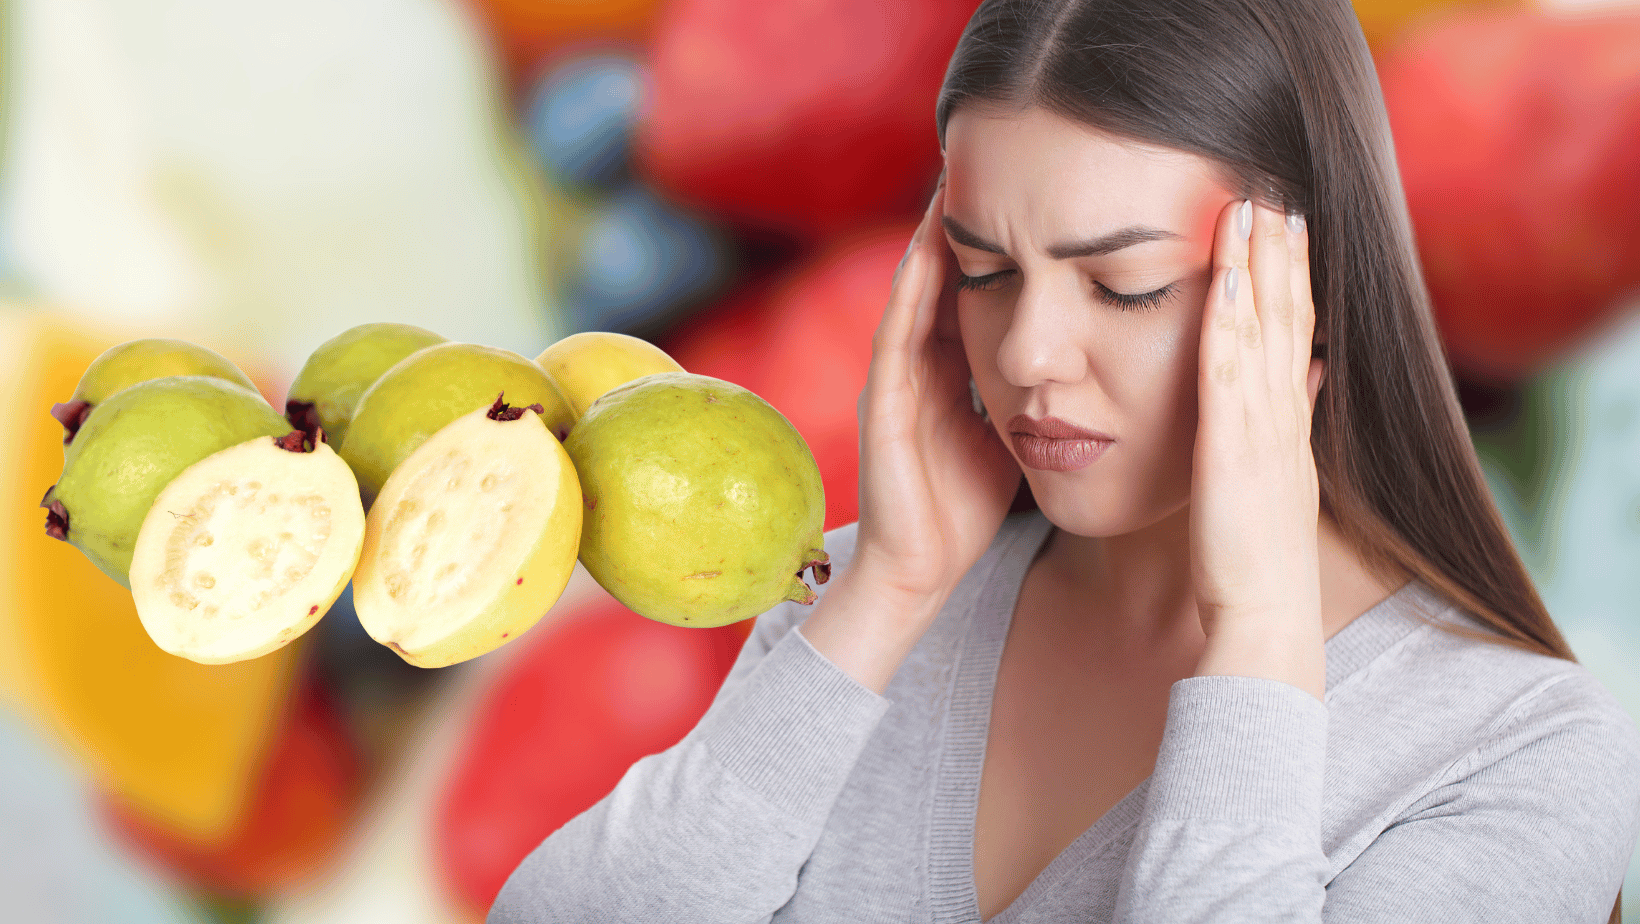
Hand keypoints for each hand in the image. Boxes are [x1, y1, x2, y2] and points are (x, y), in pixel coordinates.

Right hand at [850, 175, 1020, 608]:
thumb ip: (1026, 390)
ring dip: (933, 237)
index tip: (1029, 190)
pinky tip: (931, 247)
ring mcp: (895, 381)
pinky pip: (898, 333)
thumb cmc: (964, 509)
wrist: (919, 574)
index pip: (976, 288)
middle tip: (987, 159)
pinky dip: (914, 288)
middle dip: (965, 222)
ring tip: (955, 180)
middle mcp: (919, 366)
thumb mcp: (1008, 434)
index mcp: (951, 371)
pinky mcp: (881, 405)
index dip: (998, 242)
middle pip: (945, 277)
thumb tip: (1078, 358)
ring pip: (917, 292)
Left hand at [1188, 199, 1326, 699]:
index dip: (1291, 275)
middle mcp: (1282, 414)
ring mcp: (1263, 429)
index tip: (1286, 223)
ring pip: (1265, 332)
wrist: (1266, 616)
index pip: (1294, 332)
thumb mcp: (1281, 478)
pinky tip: (1228, 279)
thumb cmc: (1259, 557)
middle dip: (1281, 252)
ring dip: (1260, 268)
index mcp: (1287, 420)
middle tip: (1275, 189)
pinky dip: (1232, 323)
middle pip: (1287, 317)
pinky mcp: (1234, 449)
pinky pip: (1231, 375)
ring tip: (1253, 208)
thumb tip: (1312, 371)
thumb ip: (1292, 421)